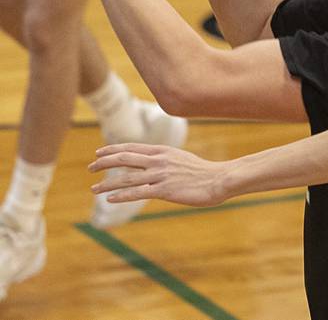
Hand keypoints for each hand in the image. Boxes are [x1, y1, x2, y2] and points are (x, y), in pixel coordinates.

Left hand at [90, 142, 228, 207]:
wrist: (218, 179)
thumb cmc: (201, 172)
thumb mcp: (180, 159)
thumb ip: (164, 160)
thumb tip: (152, 164)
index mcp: (162, 151)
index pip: (132, 147)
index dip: (113, 149)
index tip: (99, 153)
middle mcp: (159, 160)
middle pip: (125, 158)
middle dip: (105, 163)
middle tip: (90, 167)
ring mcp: (160, 175)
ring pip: (127, 177)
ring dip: (107, 183)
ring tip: (93, 189)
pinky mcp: (164, 190)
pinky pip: (138, 192)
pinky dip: (122, 195)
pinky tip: (110, 198)